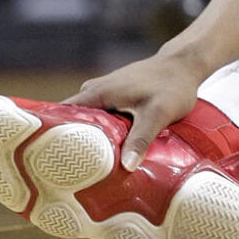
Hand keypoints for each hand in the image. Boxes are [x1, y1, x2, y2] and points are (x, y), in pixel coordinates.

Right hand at [65, 51, 204, 170]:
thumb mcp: (158, 114)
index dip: (54, 138)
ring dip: (90, 140)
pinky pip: (100, 118)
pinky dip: (102, 133)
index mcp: (96, 94)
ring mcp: (104, 93)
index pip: (61, 117)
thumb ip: (141, 139)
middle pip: (73, 123)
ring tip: (89, 168)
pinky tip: (108, 151)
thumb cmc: (172, 85)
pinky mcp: (115, 97)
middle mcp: (94, 92)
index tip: (52, 163)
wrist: (185, 64)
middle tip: (73, 174)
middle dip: (73, 145)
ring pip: (88, 121)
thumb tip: (125, 167)